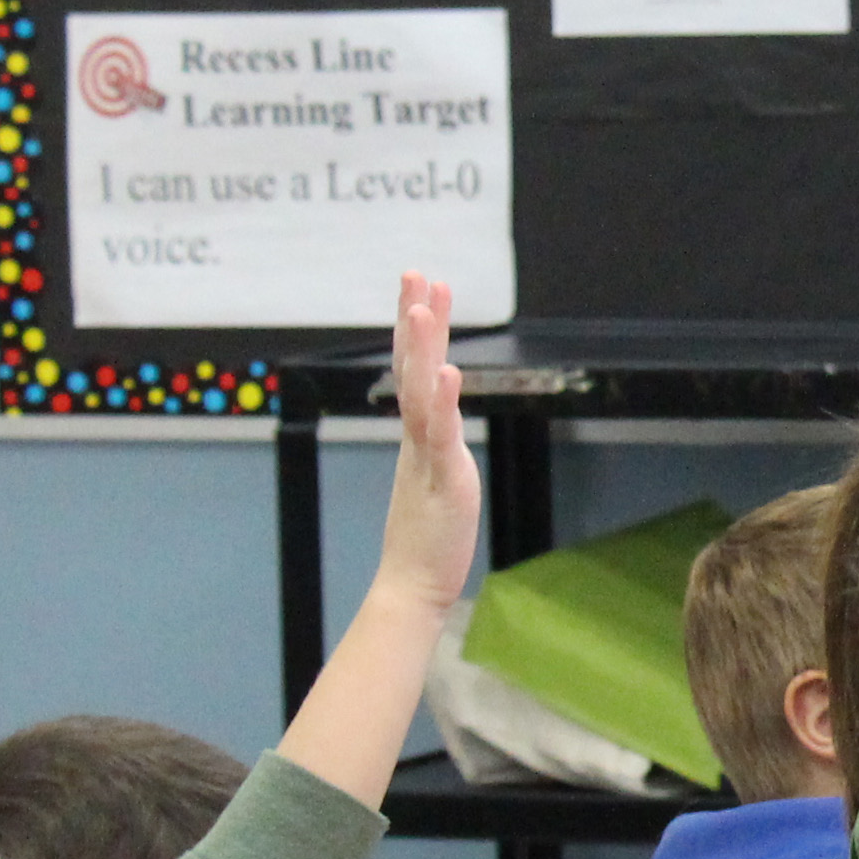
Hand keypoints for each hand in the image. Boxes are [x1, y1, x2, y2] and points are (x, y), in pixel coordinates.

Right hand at [365, 272, 482, 623]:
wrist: (412, 585)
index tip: (419, 287)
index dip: (416, 328)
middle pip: (413, 367)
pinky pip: (439, 436)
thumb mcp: (436, 477)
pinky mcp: (443, 480)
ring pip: (420, 393)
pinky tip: (445, 373)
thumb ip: (436, 446)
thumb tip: (438, 423)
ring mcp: (429, 456)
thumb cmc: (427, 537)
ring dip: (421, 348)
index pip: (415, 370)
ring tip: (421, 308)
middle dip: (415, 318)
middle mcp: (420, 438)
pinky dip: (440, 403)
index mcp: (420, 435)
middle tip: (415, 273)